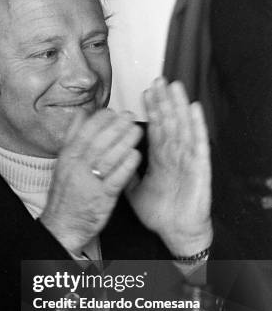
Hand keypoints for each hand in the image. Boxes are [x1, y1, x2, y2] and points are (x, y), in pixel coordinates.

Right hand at [40, 108, 140, 253]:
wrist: (62, 226)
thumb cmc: (65, 195)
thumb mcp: (63, 163)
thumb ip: (72, 137)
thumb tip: (81, 115)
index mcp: (68, 157)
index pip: (84, 131)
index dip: (101, 119)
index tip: (113, 112)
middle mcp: (77, 168)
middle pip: (99, 141)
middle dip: (116, 125)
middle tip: (130, 116)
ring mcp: (89, 183)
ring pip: (109, 157)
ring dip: (125, 141)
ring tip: (137, 131)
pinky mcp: (102, 198)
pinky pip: (117, 178)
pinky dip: (127, 165)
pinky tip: (136, 155)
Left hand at [127, 79, 212, 255]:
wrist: (175, 231)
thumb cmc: (160, 212)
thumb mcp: (135, 190)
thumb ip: (125, 173)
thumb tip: (112, 160)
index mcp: (161, 159)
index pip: (156, 128)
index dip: (152, 110)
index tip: (145, 92)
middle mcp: (174, 155)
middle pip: (170, 122)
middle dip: (164, 101)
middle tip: (159, 79)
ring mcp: (187, 159)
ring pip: (183, 126)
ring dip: (179, 106)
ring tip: (174, 86)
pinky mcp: (198, 167)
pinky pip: (198, 143)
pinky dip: (197, 125)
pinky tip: (195, 109)